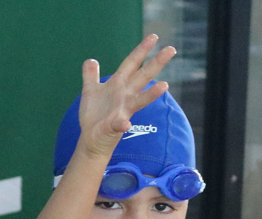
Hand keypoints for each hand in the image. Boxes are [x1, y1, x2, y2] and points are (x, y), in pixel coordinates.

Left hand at [76, 34, 176, 157]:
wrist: (91, 138)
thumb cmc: (94, 115)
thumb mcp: (90, 90)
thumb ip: (91, 75)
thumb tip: (90, 60)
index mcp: (118, 84)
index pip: (132, 63)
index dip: (141, 50)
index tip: (154, 37)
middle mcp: (124, 95)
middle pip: (143, 76)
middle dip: (156, 63)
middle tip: (171, 49)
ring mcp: (122, 111)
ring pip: (140, 100)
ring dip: (151, 94)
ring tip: (164, 86)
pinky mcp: (114, 126)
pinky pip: (119, 124)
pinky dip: (122, 124)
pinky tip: (125, 124)